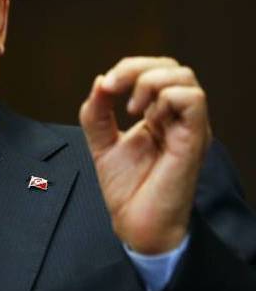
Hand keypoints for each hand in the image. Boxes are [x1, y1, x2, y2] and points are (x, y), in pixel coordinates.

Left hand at [79, 57, 211, 253]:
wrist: (135, 224)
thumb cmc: (126, 189)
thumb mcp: (101, 142)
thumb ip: (96, 112)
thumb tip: (100, 81)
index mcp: (159, 115)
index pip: (155, 70)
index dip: (128, 67)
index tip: (106, 86)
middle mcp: (177, 118)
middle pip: (171, 67)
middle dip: (136, 68)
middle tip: (114, 89)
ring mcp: (188, 127)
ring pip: (184, 77)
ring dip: (150, 82)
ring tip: (133, 108)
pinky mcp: (193, 140)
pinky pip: (193, 100)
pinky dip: (165, 98)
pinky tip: (149, 119)